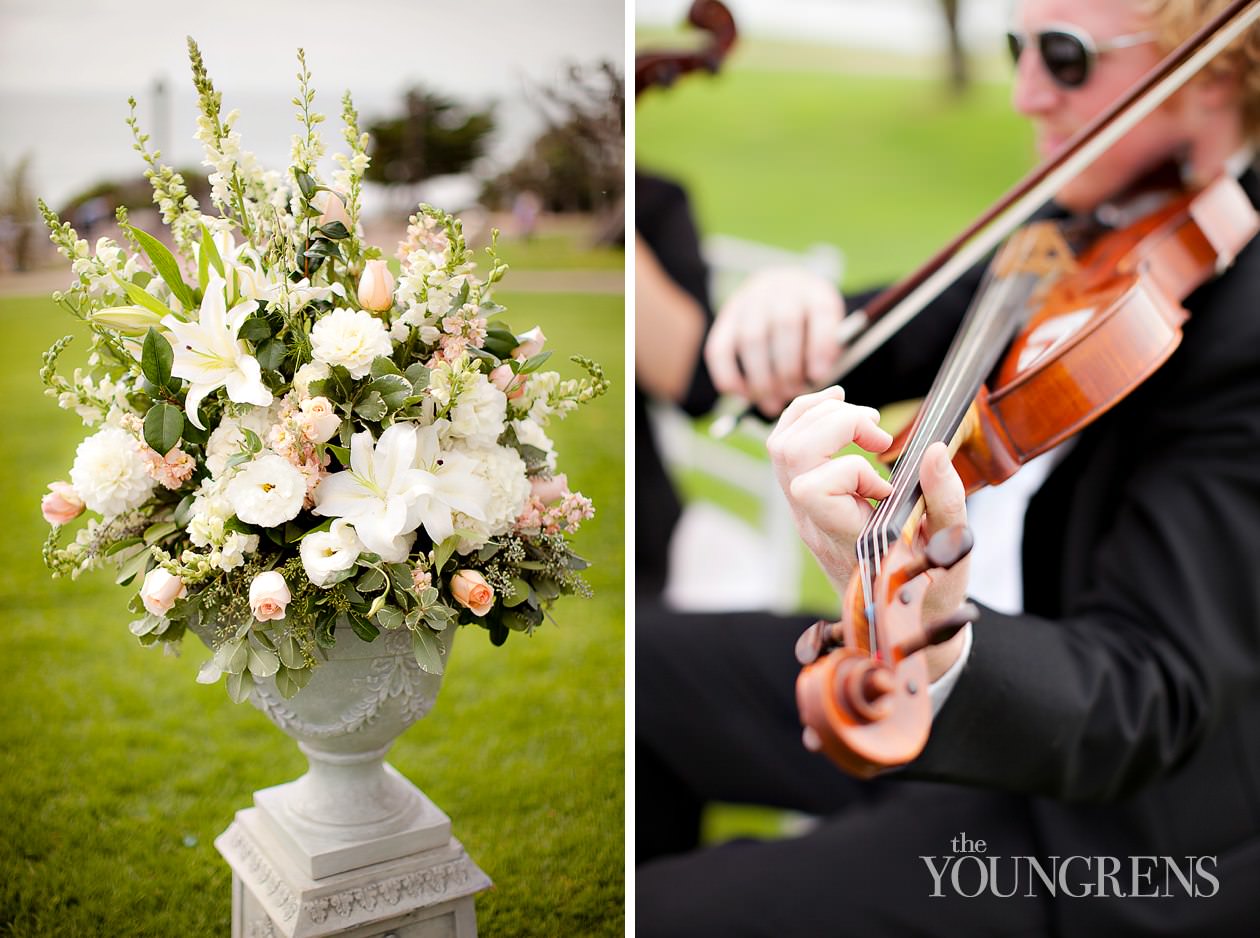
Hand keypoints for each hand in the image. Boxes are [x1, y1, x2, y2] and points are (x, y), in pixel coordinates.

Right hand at [705, 267, 844, 415]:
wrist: (779, 288)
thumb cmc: (809, 322)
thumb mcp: (828, 328)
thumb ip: (827, 349)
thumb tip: (815, 378)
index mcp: (813, 292)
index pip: (820, 311)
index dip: (819, 346)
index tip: (818, 377)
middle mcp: (780, 290)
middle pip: (783, 325)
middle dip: (788, 368)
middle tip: (792, 395)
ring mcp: (748, 301)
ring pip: (750, 339)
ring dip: (761, 378)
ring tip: (772, 403)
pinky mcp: (726, 318)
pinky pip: (719, 348)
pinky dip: (729, 375)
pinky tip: (742, 395)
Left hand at [768, 390, 969, 681]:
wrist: (900, 618)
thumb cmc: (928, 585)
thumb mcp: (951, 548)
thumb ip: (944, 500)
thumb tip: (935, 450)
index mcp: (845, 538)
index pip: (812, 490)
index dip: (849, 471)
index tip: (887, 486)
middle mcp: (813, 524)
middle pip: (791, 453)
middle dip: (837, 425)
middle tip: (879, 436)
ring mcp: (803, 512)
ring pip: (780, 447)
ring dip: (819, 415)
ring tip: (864, 418)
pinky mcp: (805, 501)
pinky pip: (786, 450)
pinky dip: (808, 418)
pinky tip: (839, 408)